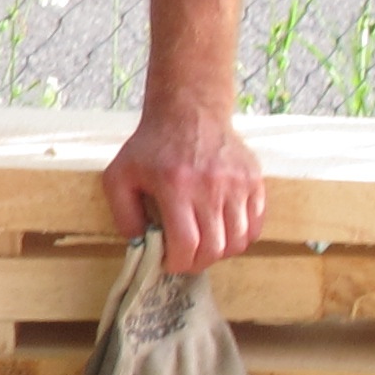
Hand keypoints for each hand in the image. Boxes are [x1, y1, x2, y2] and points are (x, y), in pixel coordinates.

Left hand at [101, 100, 265, 270]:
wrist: (188, 111)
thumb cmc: (151, 147)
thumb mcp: (119, 176)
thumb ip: (124, 214)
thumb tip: (140, 246)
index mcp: (176, 186)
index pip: (187, 244)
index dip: (179, 263)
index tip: (169, 263)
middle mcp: (211, 186)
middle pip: (216, 247)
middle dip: (198, 262)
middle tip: (186, 260)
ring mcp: (237, 183)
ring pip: (239, 240)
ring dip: (221, 252)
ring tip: (204, 246)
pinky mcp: (255, 180)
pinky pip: (255, 224)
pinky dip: (241, 237)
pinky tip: (223, 232)